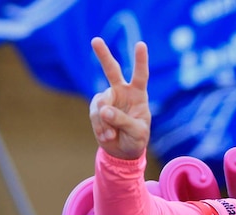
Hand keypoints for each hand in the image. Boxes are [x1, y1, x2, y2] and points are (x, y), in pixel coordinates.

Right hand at [89, 37, 150, 159]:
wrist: (123, 152)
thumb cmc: (137, 140)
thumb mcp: (137, 133)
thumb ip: (123, 120)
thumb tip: (104, 110)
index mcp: (138, 95)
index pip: (141, 75)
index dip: (140, 60)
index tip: (141, 44)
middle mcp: (122, 93)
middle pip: (112, 71)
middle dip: (103, 55)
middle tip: (95, 40)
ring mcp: (108, 100)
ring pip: (101, 104)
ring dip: (105, 122)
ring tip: (112, 135)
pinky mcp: (97, 109)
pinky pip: (94, 115)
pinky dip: (100, 127)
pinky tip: (107, 136)